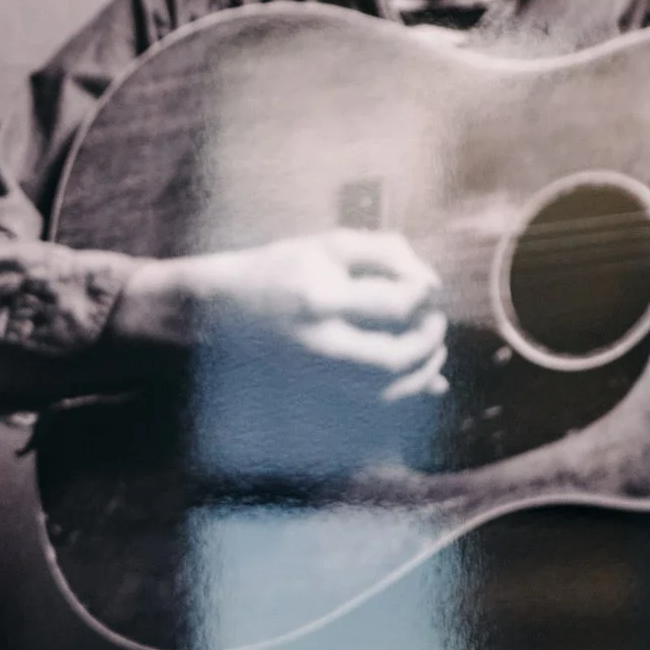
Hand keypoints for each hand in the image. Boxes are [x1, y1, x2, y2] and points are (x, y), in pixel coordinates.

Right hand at [111, 230, 448, 400]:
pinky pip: (372, 404)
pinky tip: (424, 381)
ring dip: (422, 370)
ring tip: (431, 348)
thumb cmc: (274, 270)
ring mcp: (315, 374)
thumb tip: (430, 285)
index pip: (397, 303)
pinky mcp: (315, 390)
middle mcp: (319, 344)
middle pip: (396, 357)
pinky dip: (405, 395)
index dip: (426, 296)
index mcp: (320, 299)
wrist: (214, 312)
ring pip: (388, 389)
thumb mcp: (325, 245)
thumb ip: (384, 254)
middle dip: (428, 340)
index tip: (430, 288)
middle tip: (435, 322)